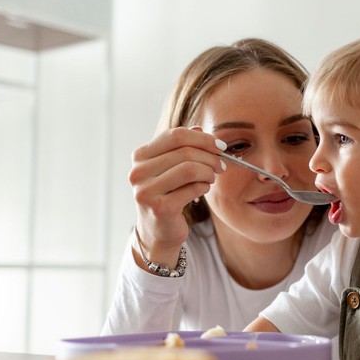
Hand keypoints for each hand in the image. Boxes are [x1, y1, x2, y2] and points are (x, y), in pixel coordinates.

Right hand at [129, 127, 225, 267]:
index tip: (219, 146)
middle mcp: (138, 172)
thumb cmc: (167, 194)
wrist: (158, 231)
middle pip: (185, 152)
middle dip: (210, 157)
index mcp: (140, 156)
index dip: (202, 138)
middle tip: (221, 165)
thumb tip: (199, 129)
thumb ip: (182, 147)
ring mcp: (146, 191)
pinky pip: (192, 189)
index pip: (175, 135)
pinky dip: (204, 186)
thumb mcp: (170, 168)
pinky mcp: (160, 208)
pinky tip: (204, 189)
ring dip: (208, 172)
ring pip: (190, 169)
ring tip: (212, 177)